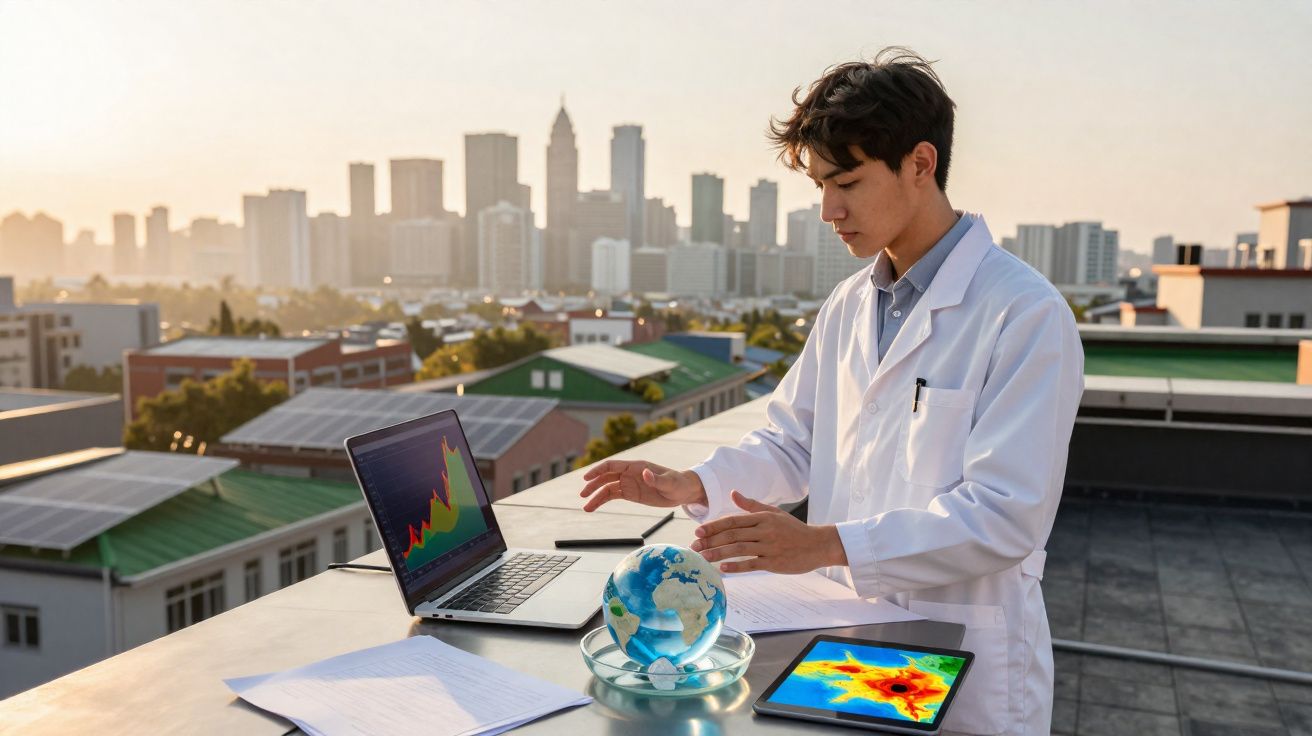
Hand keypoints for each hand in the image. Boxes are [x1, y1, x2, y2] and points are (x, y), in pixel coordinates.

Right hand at [579, 459, 707, 511]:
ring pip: (606, 488)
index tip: (587, 478)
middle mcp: (629, 473)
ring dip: (595, 496)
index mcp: (636, 466)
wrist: (683, 491)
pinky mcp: (630, 493)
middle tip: (583, 494)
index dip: (598, 470)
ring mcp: (628, 483)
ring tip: (586, 507)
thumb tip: (646, 473)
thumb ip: (657, 479)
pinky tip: (593, 507)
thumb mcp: (669, 482)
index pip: (612, 465)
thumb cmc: (678, 483)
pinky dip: (601, 501)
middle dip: (593, 484)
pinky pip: (612, 496)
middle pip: (606, 476)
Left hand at [690, 490, 847, 573]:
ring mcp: (769, 547)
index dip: (714, 526)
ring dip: (719, 553)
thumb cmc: (793, 529)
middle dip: (711, 541)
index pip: (733, 521)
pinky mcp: (774, 562)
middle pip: (732, 535)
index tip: (698, 532)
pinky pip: (752, 564)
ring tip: (704, 558)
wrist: (817, 545)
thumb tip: (732, 493)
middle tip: (694, 547)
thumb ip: (751, 505)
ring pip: (739, 549)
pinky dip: (737, 566)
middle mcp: (764, 531)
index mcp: (762, 518)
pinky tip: (723, 569)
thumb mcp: (773, 513)